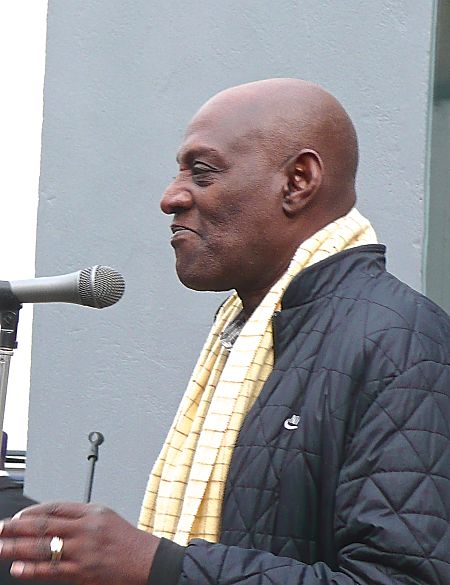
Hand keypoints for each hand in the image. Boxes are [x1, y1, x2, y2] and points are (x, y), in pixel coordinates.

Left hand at [0, 502, 159, 583]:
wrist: (147, 561)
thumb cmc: (127, 541)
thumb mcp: (105, 518)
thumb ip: (80, 518)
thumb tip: (50, 523)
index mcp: (92, 512)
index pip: (55, 507)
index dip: (32, 512)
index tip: (16, 517)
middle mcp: (86, 528)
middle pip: (44, 525)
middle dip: (17, 528)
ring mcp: (83, 550)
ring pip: (44, 547)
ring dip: (17, 548)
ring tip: (0, 548)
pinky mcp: (83, 571)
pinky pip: (52, 570)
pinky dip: (32, 570)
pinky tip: (18, 569)